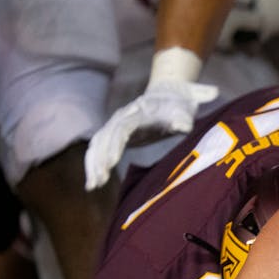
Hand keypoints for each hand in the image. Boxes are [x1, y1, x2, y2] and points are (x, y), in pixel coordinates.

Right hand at [85, 79, 218, 189]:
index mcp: (138, 112)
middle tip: (98, 181)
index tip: (111, 163)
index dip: (115, 146)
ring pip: (98, 144)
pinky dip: (95, 163)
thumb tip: (181, 126)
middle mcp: (122, 117)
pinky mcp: (115, 133)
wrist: (169, 93)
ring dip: (93, 164)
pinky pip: (100, 148)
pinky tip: (94, 181)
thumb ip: (182, 119)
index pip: (121, 129)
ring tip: (92, 185)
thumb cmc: (179, 105)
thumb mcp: (185, 110)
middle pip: (105, 138)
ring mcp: (116, 124)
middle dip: (100, 160)